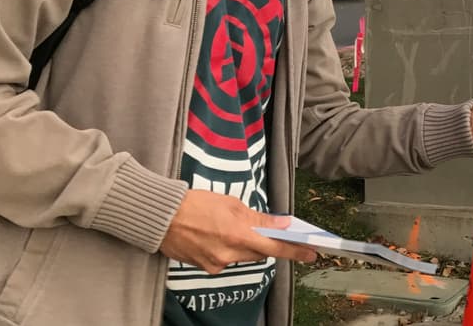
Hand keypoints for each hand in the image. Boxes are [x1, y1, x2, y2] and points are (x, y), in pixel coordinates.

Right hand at [159, 190, 318, 273]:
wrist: (160, 217)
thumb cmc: (194, 204)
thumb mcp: (230, 203)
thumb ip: (257, 217)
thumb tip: (280, 224)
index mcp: (236, 234)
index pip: (274, 247)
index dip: (295, 251)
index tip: (312, 253)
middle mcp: (228, 254)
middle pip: (259, 253)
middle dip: (267, 243)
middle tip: (276, 233)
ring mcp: (215, 263)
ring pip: (243, 256)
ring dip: (247, 244)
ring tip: (234, 227)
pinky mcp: (205, 267)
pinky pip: (226, 260)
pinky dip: (230, 248)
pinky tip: (220, 235)